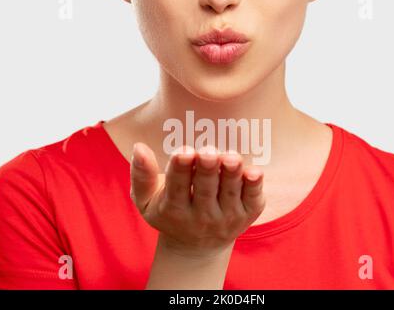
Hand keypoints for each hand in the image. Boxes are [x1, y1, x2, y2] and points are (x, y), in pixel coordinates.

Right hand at [130, 143, 265, 258]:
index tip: (183, 151)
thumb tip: (139, 147)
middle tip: (207, 151)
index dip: (180, 169)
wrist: (197, 246)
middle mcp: (202, 216)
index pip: (177, 187)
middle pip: (205, 189)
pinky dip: (254, 186)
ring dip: (231, 174)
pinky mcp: (247, 215)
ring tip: (230, 157)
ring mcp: (227, 217)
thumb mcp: (146, 200)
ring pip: (230, 192)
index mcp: (174, 210)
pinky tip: (254, 172)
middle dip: (206, 169)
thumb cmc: (169, 213)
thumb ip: (141, 175)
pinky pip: (252, 199)